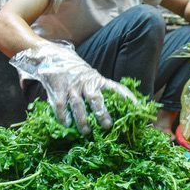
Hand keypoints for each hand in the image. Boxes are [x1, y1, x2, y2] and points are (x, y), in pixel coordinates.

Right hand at [10, 41, 136, 134]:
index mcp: (98, 79)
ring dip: (83, 121)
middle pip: (96, 98)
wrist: (52, 57)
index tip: (138, 109)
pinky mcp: (57, 90)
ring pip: (78, 105)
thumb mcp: (92, 77)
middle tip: (108, 126)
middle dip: (102, 113)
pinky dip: (64, 117)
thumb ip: (101, 90)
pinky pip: (61, 106)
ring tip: (87, 133)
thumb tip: (119, 108)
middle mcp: (86, 82)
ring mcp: (71, 86)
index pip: (116, 88)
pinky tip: (67, 125)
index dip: (127, 98)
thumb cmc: (77, 73)